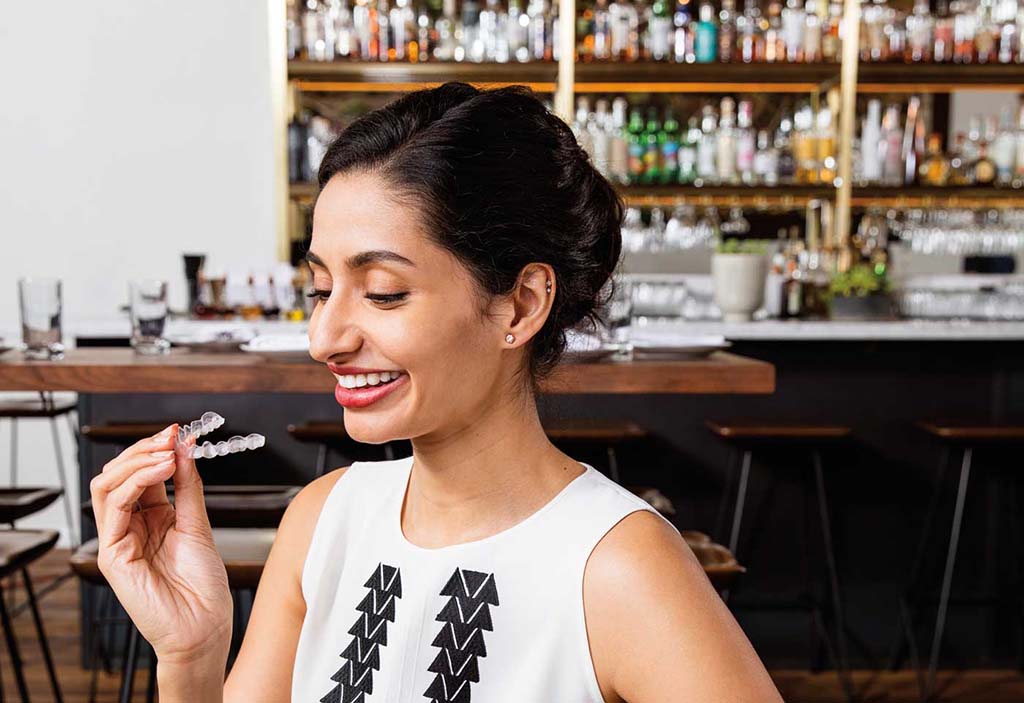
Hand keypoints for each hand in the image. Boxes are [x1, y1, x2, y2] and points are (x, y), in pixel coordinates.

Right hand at [90, 424, 231, 665]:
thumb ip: (188, 487)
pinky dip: (135, 482)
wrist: (203, 625)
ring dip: (136, 461)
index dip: (156, 450)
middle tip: (169, 437)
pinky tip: (162, 471)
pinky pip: (113, 508)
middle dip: (142, 449)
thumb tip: (184, 448)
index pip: (140, 473)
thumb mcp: (198, 523)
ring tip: (166, 453)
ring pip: (106, 485)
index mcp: (151, 518)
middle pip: (117, 474)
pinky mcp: (111, 555)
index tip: (178, 432)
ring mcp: (117, 540)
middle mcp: (130, 526)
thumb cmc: (203, 584)